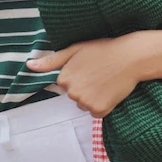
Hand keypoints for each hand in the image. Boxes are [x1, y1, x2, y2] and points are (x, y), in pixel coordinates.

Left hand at [27, 38, 143, 117]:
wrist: (131, 57)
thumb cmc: (104, 50)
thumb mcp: (76, 49)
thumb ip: (52, 60)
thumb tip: (29, 66)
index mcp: (64, 78)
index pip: (66, 85)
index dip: (79, 76)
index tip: (91, 67)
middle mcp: (72, 92)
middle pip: (75, 96)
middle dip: (85, 87)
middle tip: (100, 74)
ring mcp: (85, 102)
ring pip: (85, 105)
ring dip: (94, 97)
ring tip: (106, 81)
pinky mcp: (99, 111)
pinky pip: (96, 112)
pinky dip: (104, 105)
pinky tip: (111, 91)